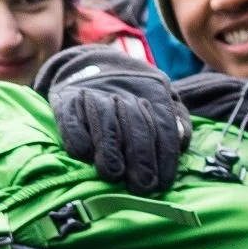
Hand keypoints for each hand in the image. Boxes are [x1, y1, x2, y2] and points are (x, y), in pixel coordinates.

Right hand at [36, 46, 189, 195]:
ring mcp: (95, 94)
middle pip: (136, 125)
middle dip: (140, 157)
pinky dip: (77, 136)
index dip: (164, 155)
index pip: (162, 125)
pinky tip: (84, 154)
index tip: (162, 183)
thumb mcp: (161, 98)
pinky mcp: (67, 99)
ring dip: (109, 149)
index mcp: (153, 90)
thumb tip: (180, 139)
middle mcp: (125, 91)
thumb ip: (175, 120)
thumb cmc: (133, 93)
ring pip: (105, 121)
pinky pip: (72, 118)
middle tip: (141, 185)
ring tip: (113, 174)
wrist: (91, 62)